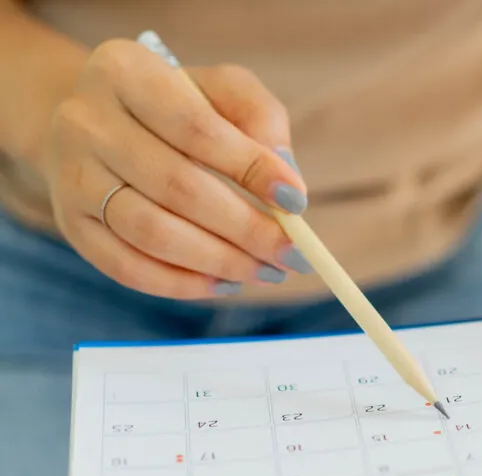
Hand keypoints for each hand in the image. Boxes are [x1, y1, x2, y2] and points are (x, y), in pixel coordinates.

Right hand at [43, 39, 311, 299]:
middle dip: (245, 228)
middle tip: (292, 253)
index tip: (297, 202)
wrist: (97, 122)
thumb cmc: (178, 104)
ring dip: (219, 261)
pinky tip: (224, 282)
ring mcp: (71, 176)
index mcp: (124, 72)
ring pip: (151, 233)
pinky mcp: (71, 224)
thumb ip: (260, 118)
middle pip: (176, 187)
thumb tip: (286, 179)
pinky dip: (182, 283)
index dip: (251, 168)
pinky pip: (126, 267)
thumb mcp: (222, 90)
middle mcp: (85, 122)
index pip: (195, 128)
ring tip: (265, 270)